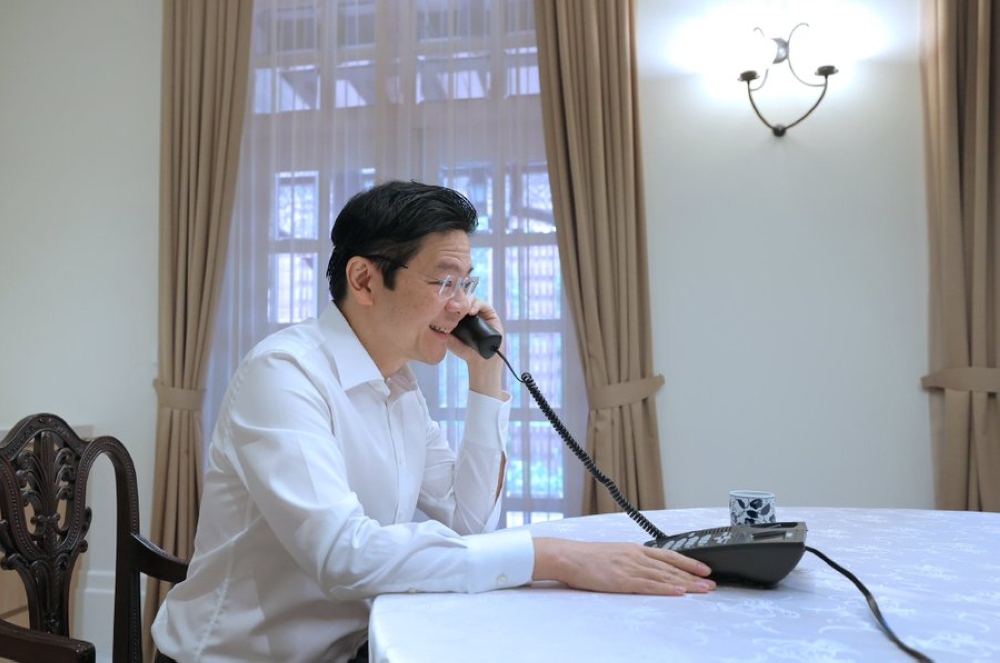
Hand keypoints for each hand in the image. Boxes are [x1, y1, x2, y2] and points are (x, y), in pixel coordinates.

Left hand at [448, 299, 504, 399]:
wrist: (479, 360)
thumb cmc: (463, 350)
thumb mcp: (448, 338)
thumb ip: (441, 328)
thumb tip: (432, 316)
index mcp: (458, 314)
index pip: (453, 300)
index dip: (448, 299)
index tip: (441, 304)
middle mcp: (469, 310)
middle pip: (462, 296)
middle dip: (456, 298)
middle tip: (449, 304)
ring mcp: (480, 311)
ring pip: (472, 298)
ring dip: (466, 300)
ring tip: (460, 308)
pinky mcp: (490, 313)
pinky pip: (483, 304)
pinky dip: (477, 305)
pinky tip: (471, 312)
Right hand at [532, 538, 715, 595]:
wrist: (569, 556)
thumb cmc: (587, 557)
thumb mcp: (614, 553)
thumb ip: (631, 559)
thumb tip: (644, 567)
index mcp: (635, 549)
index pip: (668, 556)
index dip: (689, 562)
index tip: (704, 568)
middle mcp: (636, 556)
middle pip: (671, 567)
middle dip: (694, 576)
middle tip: (712, 583)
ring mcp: (630, 568)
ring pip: (665, 577)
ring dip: (686, 584)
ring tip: (703, 590)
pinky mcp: (623, 580)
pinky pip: (649, 586)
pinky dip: (666, 590)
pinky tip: (679, 593)